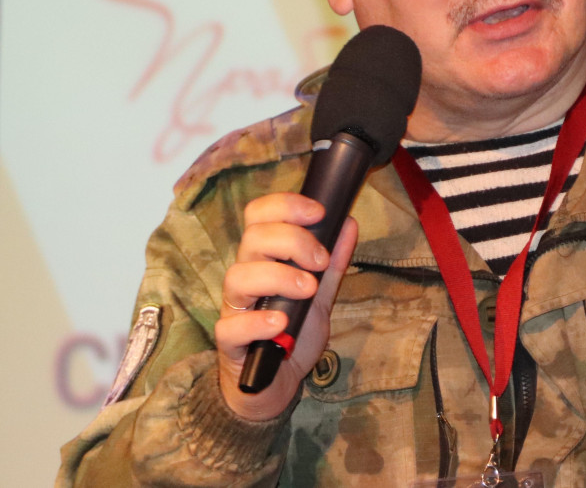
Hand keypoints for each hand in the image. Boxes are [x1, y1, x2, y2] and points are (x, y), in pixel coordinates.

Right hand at [214, 192, 356, 420]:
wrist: (277, 385)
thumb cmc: (292, 334)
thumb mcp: (320, 296)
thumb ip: (333, 264)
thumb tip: (348, 223)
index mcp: (264, 260)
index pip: (259, 216)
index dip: (285, 206)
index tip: (319, 212)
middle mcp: (245, 278)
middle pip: (252, 239)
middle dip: (292, 241)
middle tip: (320, 261)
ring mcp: (235, 310)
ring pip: (238, 277)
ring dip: (278, 277)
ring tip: (307, 289)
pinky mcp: (231, 344)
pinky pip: (232, 327)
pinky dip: (257, 322)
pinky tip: (280, 324)